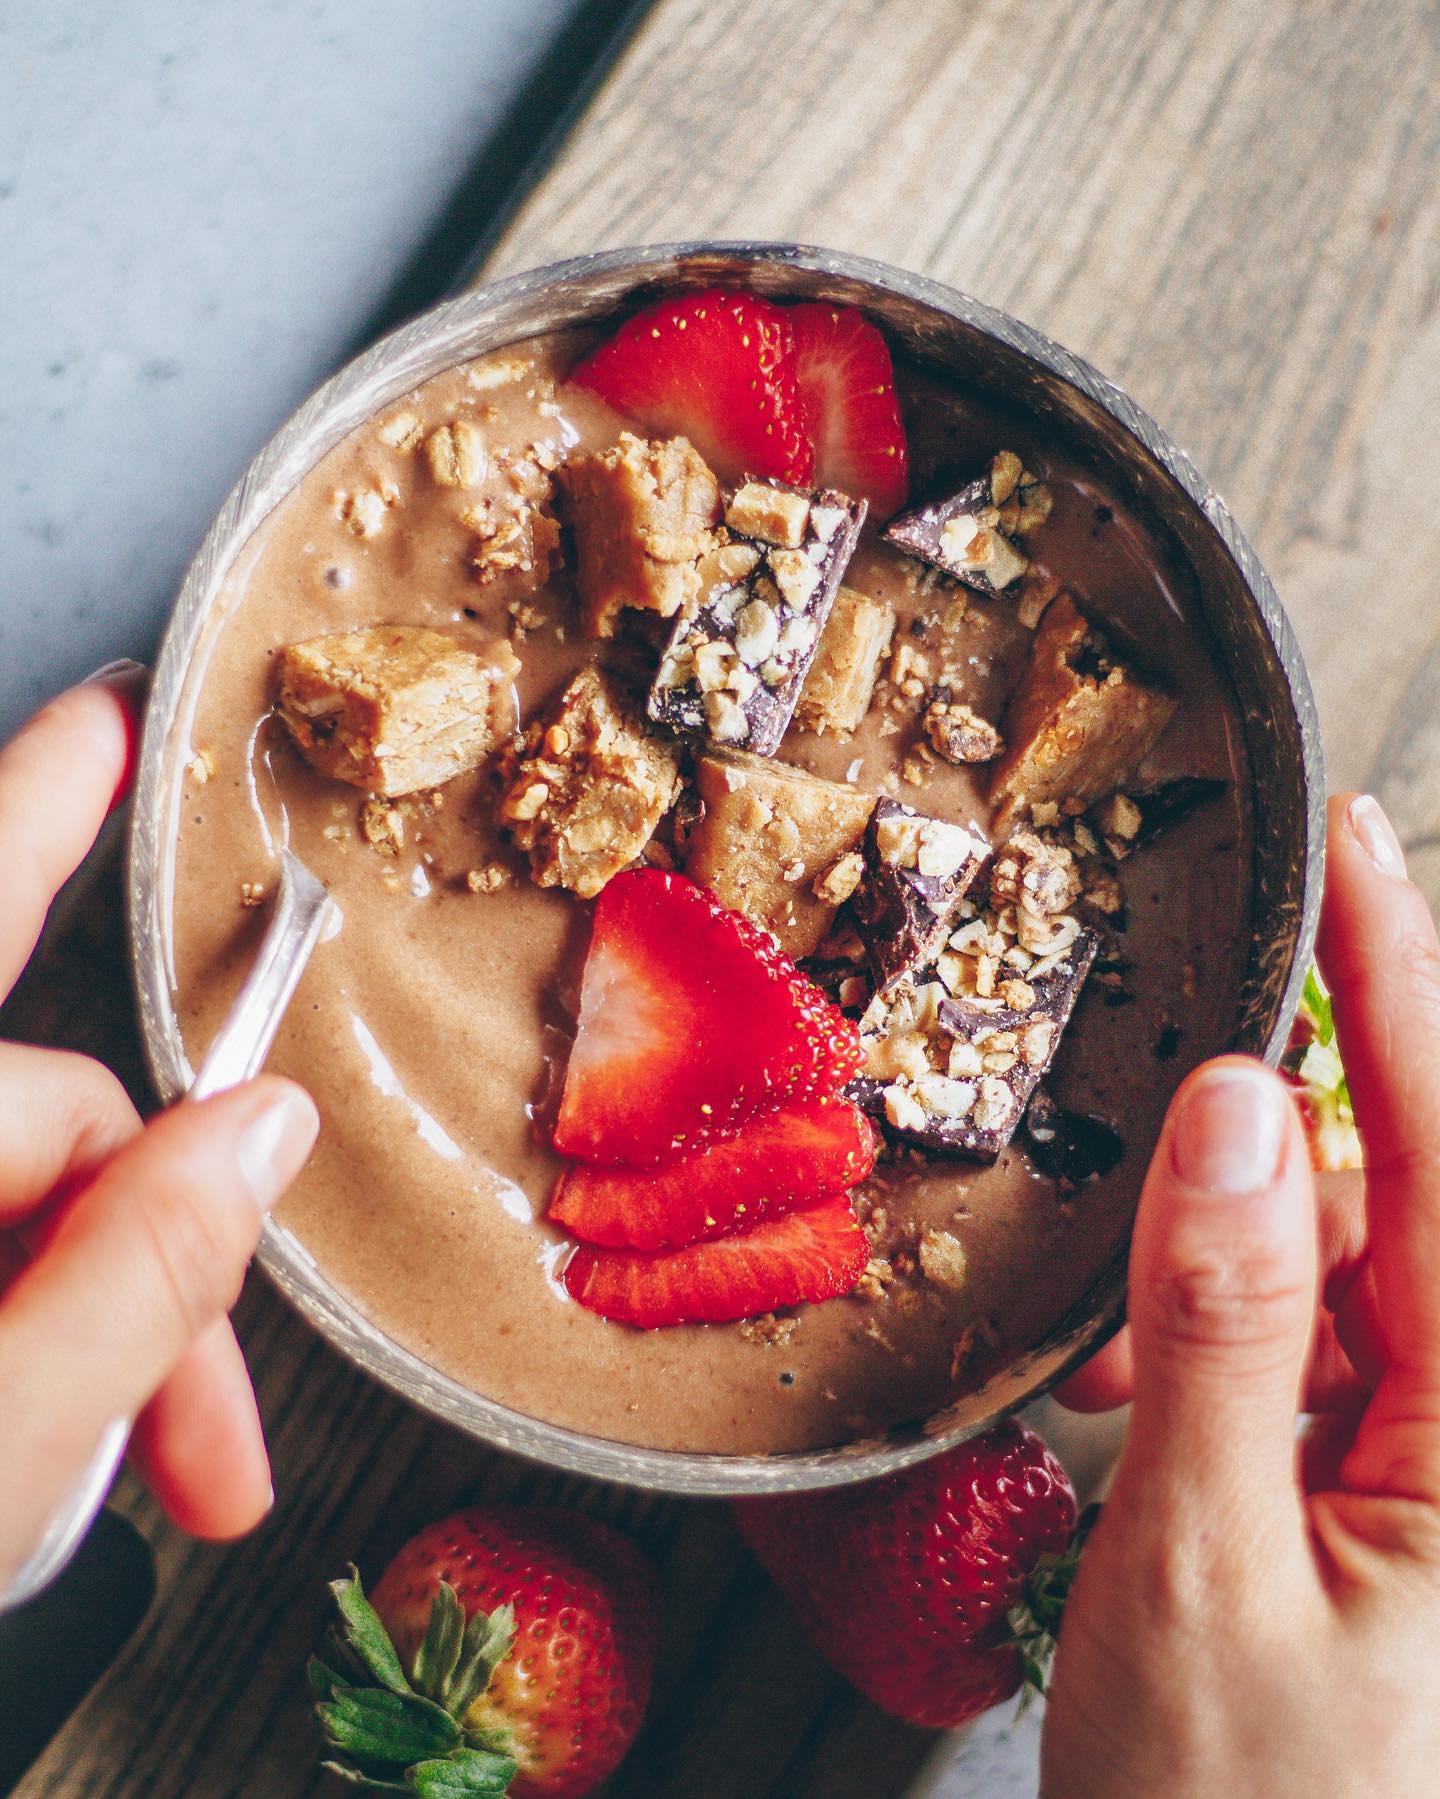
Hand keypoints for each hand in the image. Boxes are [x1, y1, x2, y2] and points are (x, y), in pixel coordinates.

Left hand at [0, 667, 317, 1593]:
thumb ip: (135, 1283)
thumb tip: (259, 1139)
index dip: (45, 804)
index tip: (111, 723)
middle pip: (31, 1122)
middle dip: (149, 1267)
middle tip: (207, 1441)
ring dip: (84, 1334)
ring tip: (124, 1479)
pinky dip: (21, 1345)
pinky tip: (31, 1452)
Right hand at [1039, 793, 1439, 1796]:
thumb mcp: (1197, 1565)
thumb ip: (1228, 1319)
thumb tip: (1243, 1109)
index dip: (1402, 980)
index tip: (1356, 844)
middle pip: (1403, 1210)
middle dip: (1277, 1166)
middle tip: (1171, 1176)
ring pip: (1350, 1286)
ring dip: (1229, 1291)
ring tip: (1131, 1394)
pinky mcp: (1405, 1509)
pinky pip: (1329, 1364)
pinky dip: (1232, 1356)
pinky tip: (1156, 1414)